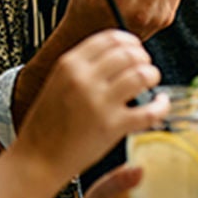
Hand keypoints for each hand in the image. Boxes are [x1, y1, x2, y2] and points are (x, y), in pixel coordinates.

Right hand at [17, 30, 165, 180]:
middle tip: (145, 67)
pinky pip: (150, 110)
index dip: (131, 42)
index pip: (111, 37)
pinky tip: (160, 103)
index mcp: (69, 65)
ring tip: (150, 82)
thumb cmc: (47, 125)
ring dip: (152, 76)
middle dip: (143, 58)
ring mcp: (99, 102)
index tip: (135, 50)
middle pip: (129, 53)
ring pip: (142, 75)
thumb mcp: (58, 83)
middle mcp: (84, 79)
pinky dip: (161, 105)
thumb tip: (118, 53)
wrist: (36, 160)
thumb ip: (83, 67)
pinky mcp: (112, 126)